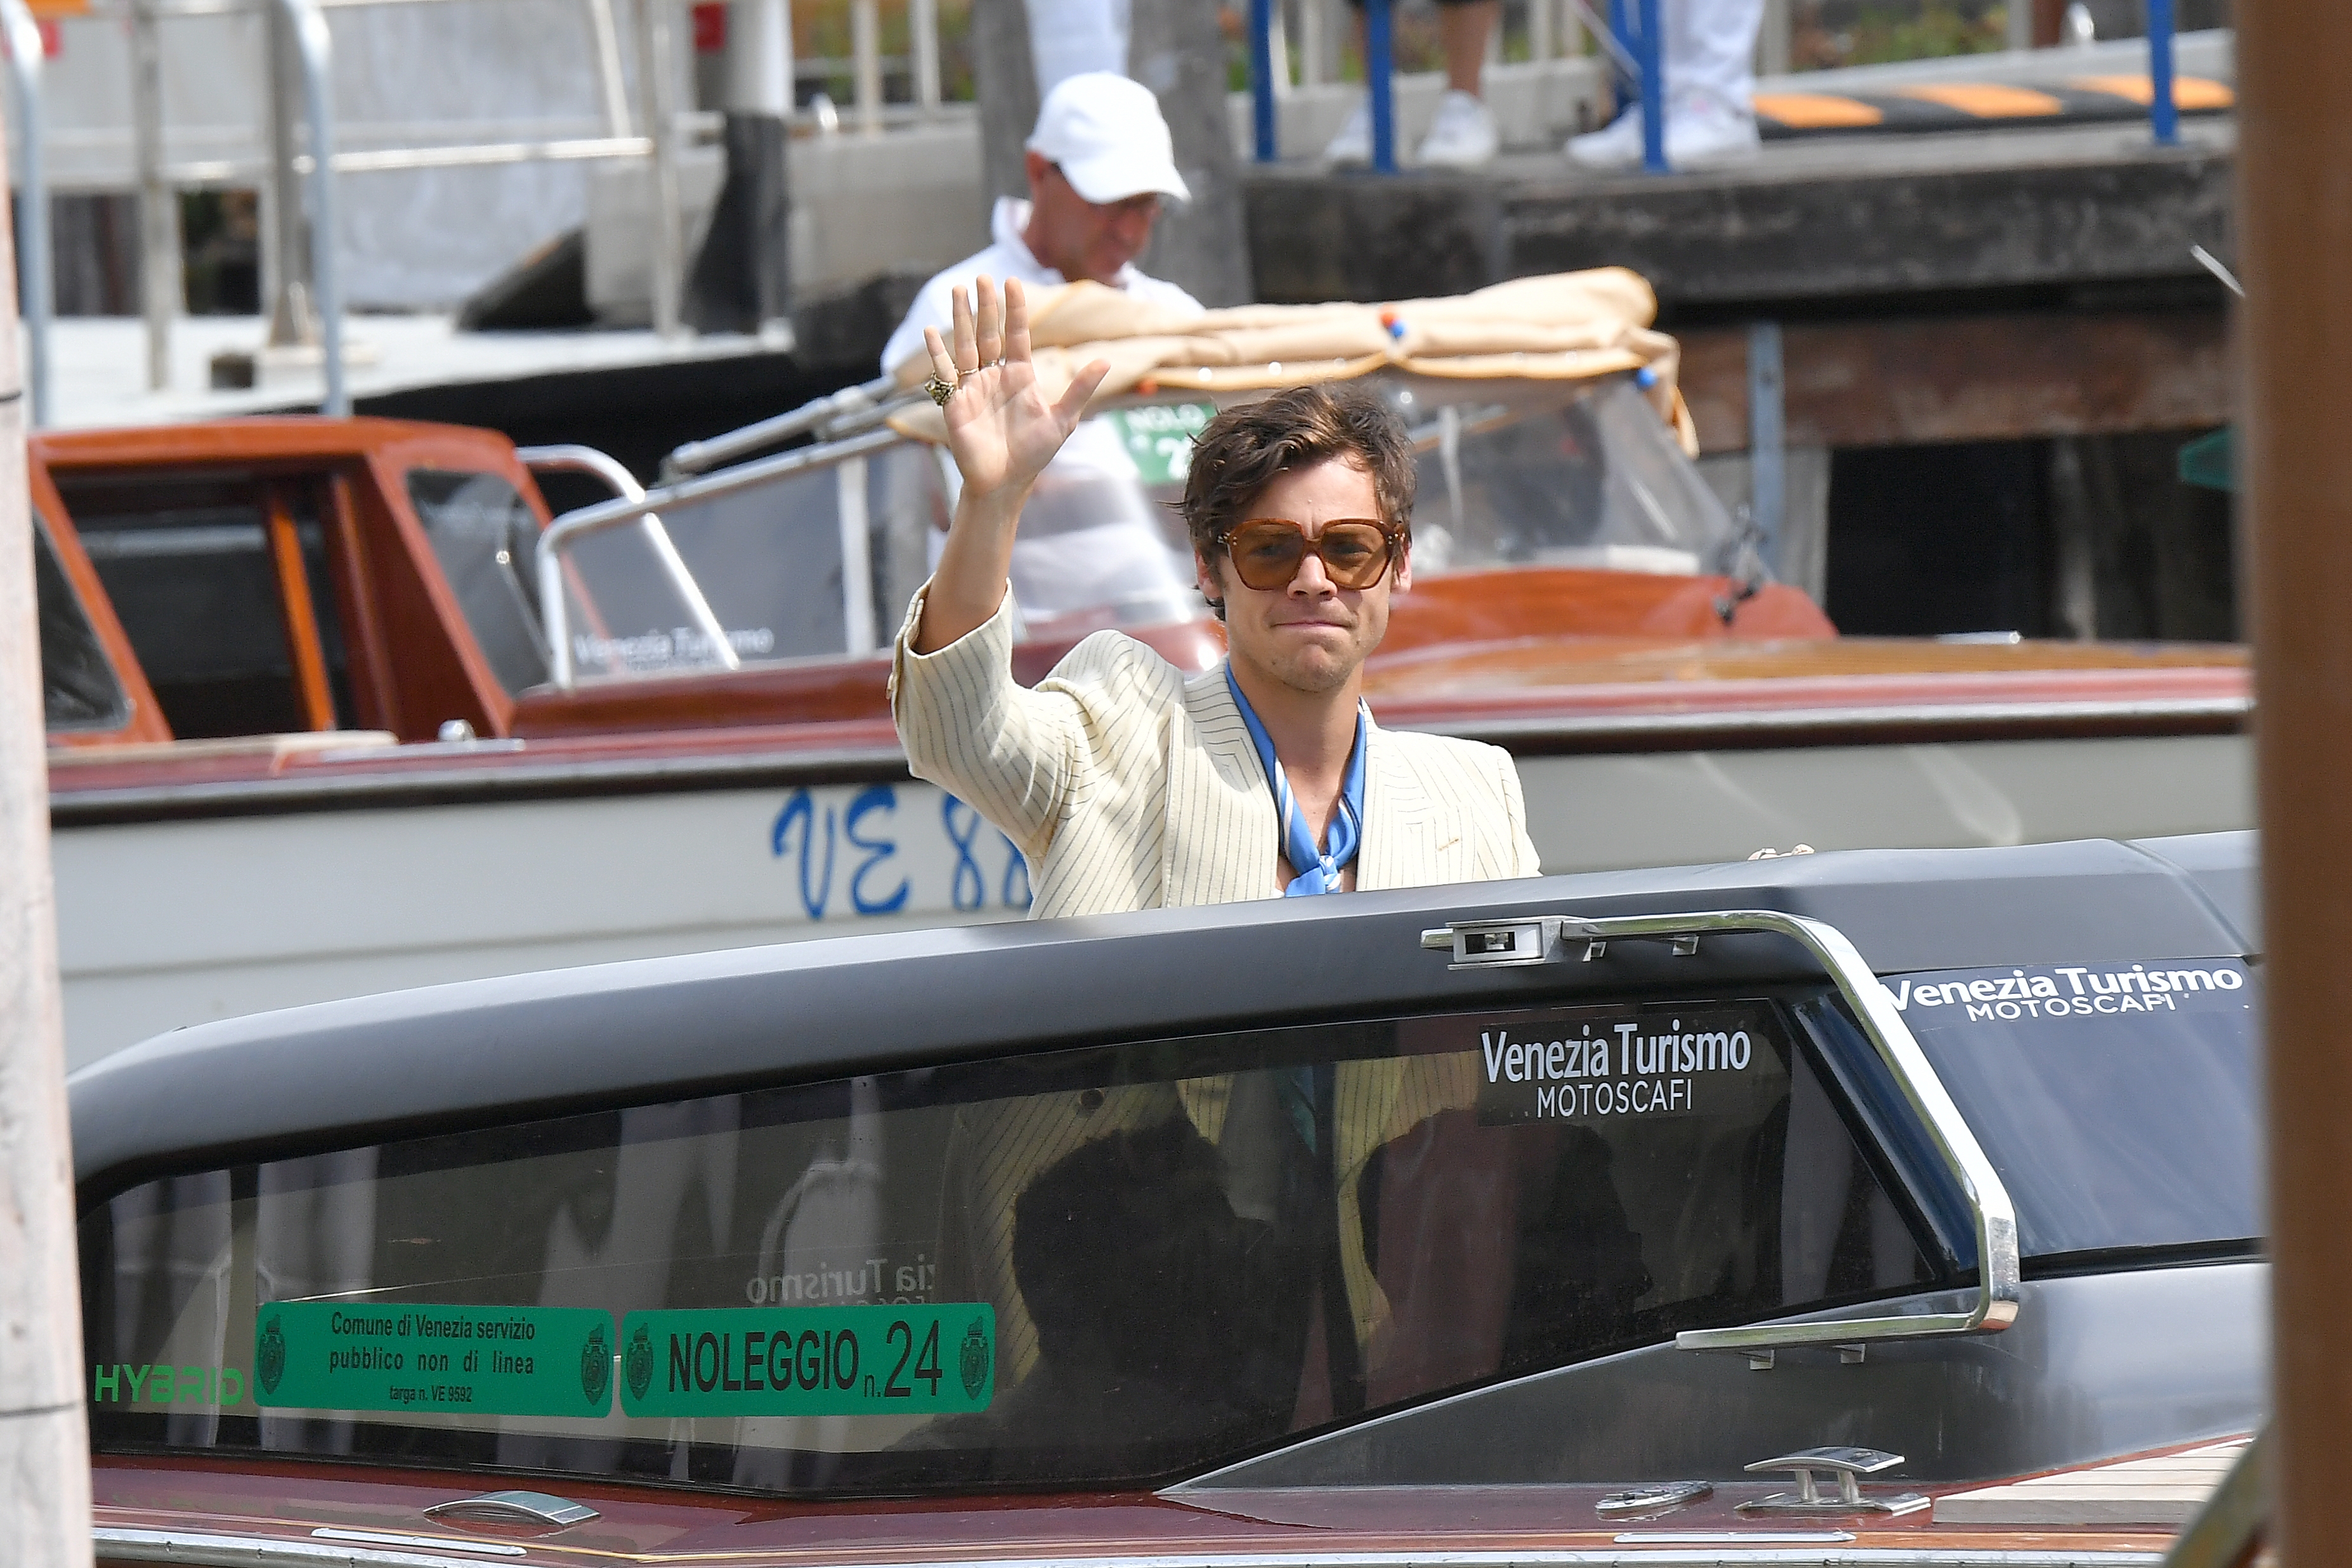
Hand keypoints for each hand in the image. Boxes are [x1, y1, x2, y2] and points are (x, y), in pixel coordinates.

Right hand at [923, 275, 1109, 511]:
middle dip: (986, 306)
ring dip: (961, 318)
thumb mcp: (1063, 420)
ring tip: (957, 290)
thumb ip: (1080, 389)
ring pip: (966, 345)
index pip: (1017, 335)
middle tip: (982, 278)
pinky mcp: (955, 403)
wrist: (1005, 482)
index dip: (1015, 310)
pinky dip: (937, 353)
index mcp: (1020, 376)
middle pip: (989, 333)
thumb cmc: (1034, 454)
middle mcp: (995, 377)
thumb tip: (1106, 361)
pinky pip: (944, 373)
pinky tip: (931, 332)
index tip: (1013, 282)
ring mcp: (973, 388)